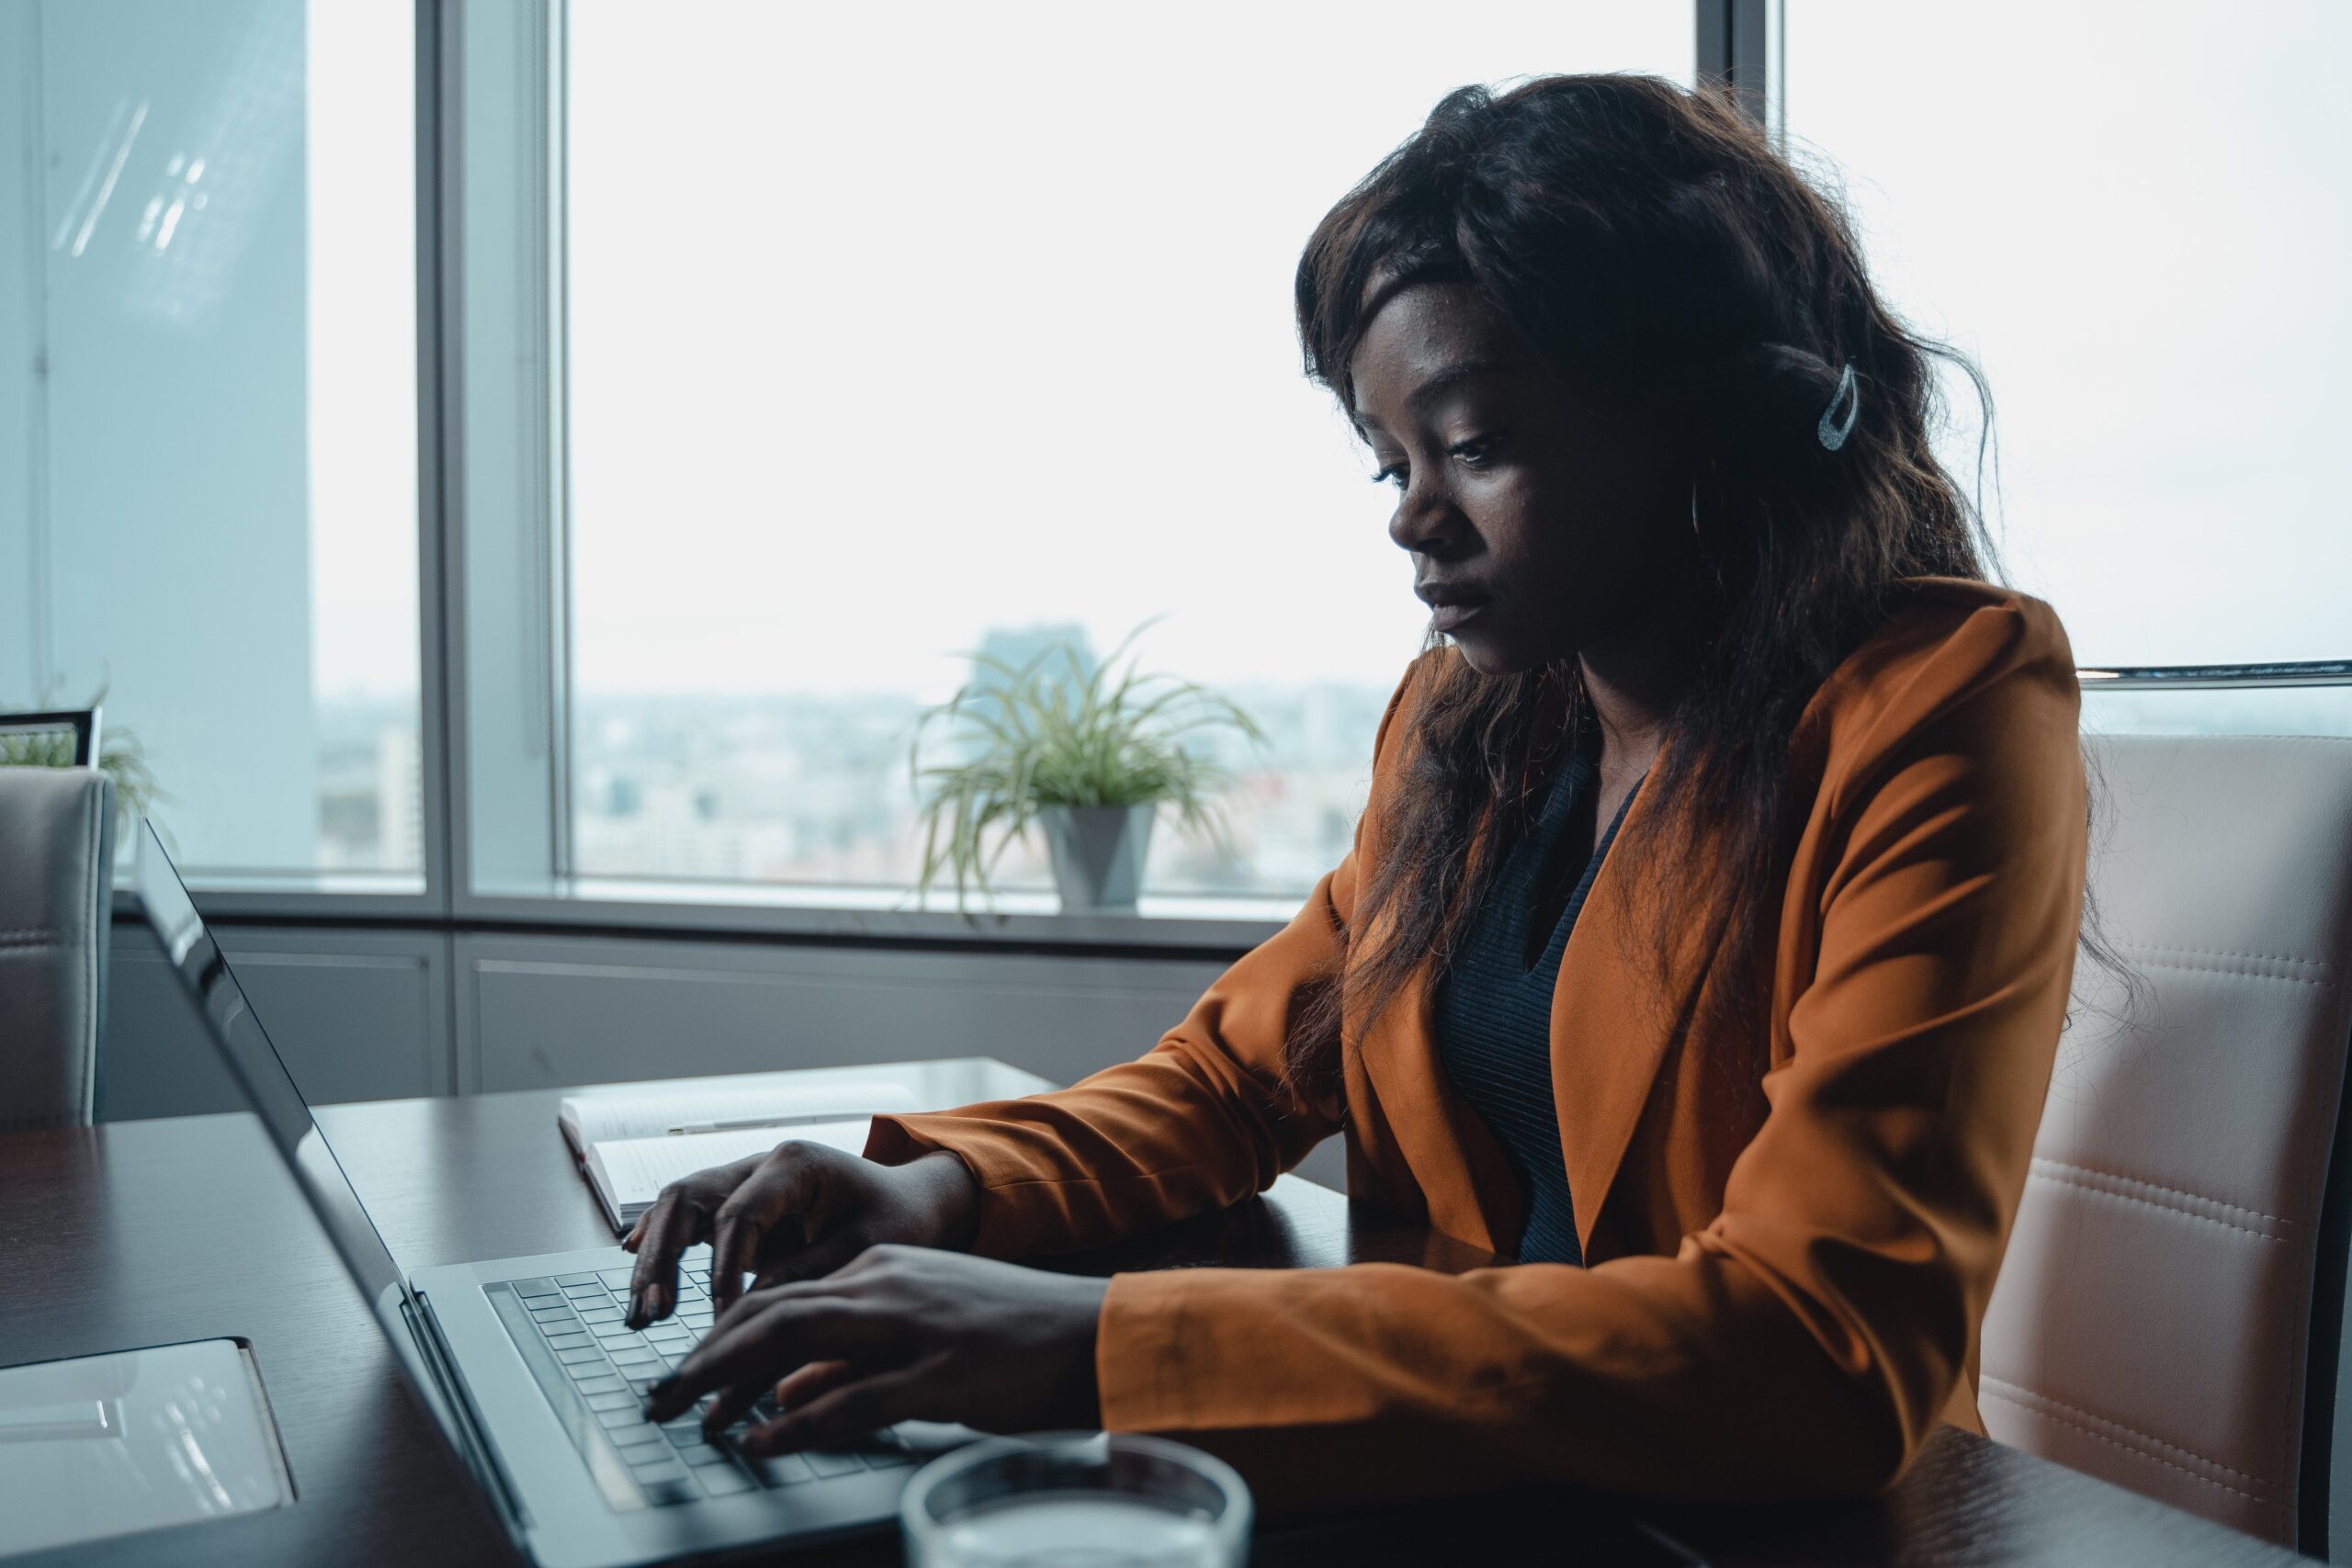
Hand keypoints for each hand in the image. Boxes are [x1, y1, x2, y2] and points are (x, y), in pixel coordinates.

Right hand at [620, 1143, 978, 1326]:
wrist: (909, 1203)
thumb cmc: (895, 1219)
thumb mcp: (864, 1248)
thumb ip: (806, 1272)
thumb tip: (747, 1310)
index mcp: (794, 1164)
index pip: (739, 1214)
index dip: (723, 1267)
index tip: (722, 1316)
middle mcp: (759, 1165)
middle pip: (689, 1198)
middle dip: (664, 1257)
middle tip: (651, 1312)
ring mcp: (742, 1184)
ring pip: (678, 1207)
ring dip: (654, 1257)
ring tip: (641, 1312)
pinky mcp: (735, 1209)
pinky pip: (686, 1219)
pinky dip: (659, 1241)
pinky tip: (634, 1265)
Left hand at [641, 1245, 1109, 1451]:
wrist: (1093, 1332)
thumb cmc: (1011, 1338)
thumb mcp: (919, 1337)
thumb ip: (849, 1359)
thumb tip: (780, 1395)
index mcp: (883, 1269)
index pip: (779, 1296)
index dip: (720, 1337)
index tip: (681, 1375)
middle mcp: (886, 1284)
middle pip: (771, 1313)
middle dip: (703, 1357)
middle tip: (655, 1399)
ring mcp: (911, 1326)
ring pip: (796, 1341)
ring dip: (729, 1382)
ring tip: (685, 1416)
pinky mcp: (938, 1373)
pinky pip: (851, 1399)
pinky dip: (797, 1421)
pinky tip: (761, 1441)